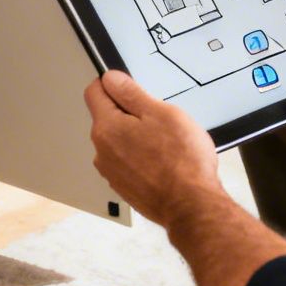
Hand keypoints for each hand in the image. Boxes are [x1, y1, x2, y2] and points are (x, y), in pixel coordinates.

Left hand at [84, 70, 223, 225]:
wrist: (191, 205)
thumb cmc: (181, 162)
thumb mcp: (161, 112)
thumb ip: (131, 93)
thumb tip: (111, 79)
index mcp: (107, 128)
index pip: (94, 92)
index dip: (112, 83)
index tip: (127, 85)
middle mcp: (102, 152)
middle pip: (108, 118)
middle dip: (130, 113)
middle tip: (159, 119)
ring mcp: (112, 172)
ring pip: (120, 142)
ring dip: (137, 137)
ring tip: (166, 145)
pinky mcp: (125, 187)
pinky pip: (128, 162)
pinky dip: (142, 158)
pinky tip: (164, 162)